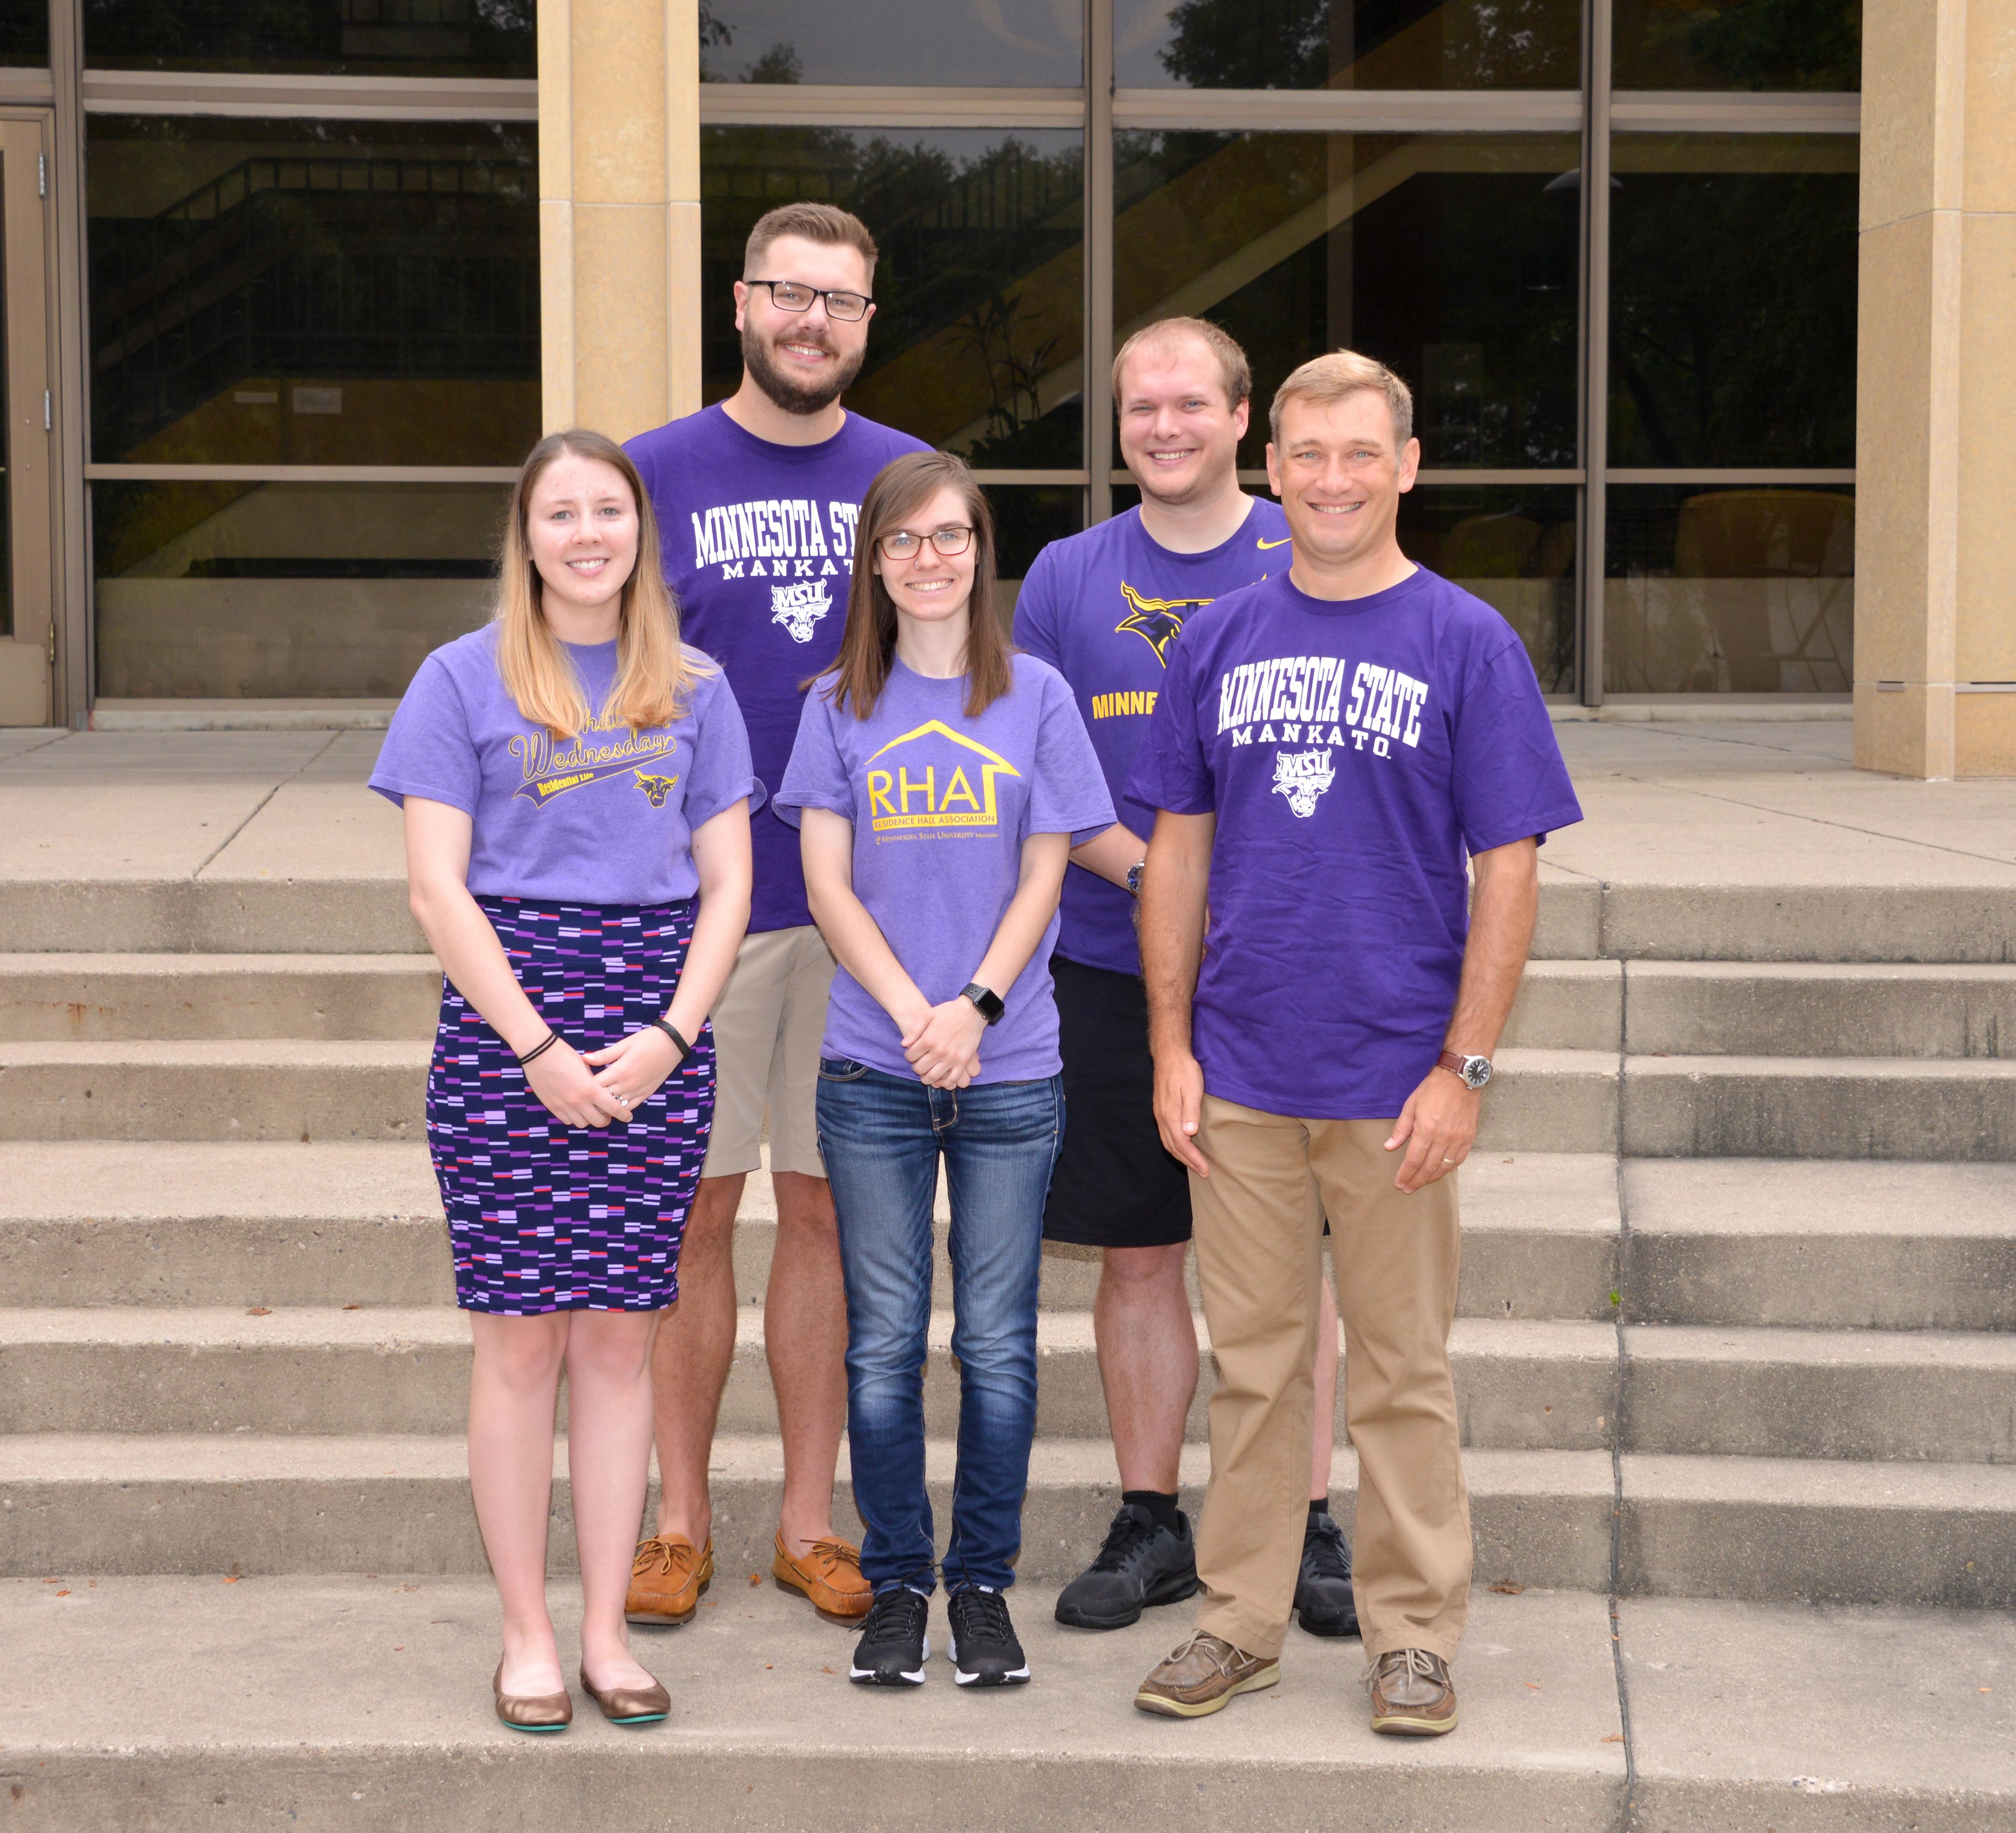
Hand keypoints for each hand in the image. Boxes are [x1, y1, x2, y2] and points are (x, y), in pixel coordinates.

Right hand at [520, 1035, 632, 1129]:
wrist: (539, 1053)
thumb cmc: (564, 1054)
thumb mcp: (586, 1066)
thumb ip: (595, 1081)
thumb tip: (602, 1090)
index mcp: (590, 1089)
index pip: (613, 1108)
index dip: (623, 1114)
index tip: (628, 1116)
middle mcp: (578, 1101)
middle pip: (598, 1121)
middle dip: (606, 1119)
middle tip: (607, 1114)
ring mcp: (564, 1106)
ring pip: (582, 1123)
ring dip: (589, 1119)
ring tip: (591, 1112)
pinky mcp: (552, 1107)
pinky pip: (567, 1120)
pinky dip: (574, 1117)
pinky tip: (576, 1110)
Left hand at [578, 1027, 683, 1122]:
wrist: (672, 1044)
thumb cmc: (647, 1040)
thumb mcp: (624, 1044)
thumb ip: (604, 1055)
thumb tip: (584, 1058)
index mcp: (619, 1070)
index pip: (595, 1085)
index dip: (585, 1086)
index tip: (578, 1084)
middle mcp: (628, 1084)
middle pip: (603, 1098)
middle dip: (592, 1098)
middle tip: (583, 1096)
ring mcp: (638, 1091)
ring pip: (616, 1106)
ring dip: (605, 1105)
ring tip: (595, 1103)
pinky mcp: (646, 1094)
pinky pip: (630, 1107)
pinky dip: (620, 1108)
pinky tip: (613, 1106)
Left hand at [902, 997, 985, 1089]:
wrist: (972, 1011)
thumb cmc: (949, 1011)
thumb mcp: (928, 1015)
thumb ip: (915, 1030)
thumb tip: (904, 1045)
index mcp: (929, 1039)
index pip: (911, 1056)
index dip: (909, 1056)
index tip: (912, 1054)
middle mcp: (939, 1051)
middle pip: (919, 1069)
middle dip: (916, 1067)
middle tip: (919, 1063)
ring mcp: (952, 1058)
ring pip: (933, 1077)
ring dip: (927, 1078)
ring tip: (927, 1073)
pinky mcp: (963, 1062)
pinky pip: (952, 1080)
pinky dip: (944, 1083)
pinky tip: (940, 1079)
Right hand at [1152, 1048, 1208, 1176]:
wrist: (1169, 1054)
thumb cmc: (1184, 1070)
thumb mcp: (1192, 1088)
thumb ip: (1190, 1111)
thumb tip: (1189, 1133)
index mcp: (1170, 1114)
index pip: (1181, 1144)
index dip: (1193, 1159)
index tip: (1205, 1169)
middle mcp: (1162, 1117)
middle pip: (1173, 1147)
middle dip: (1188, 1161)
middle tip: (1203, 1172)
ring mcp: (1160, 1114)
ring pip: (1168, 1142)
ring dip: (1180, 1155)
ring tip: (1193, 1163)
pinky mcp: (1161, 1109)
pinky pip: (1166, 1134)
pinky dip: (1175, 1145)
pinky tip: (1182, 1145)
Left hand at [1384, 1068, 1478, 1192]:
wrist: (1460, 1078)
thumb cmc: (1433, 1089)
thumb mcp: (1411, 1105)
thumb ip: (1401, 1129)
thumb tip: (1389, 1146)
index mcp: (1426, 1130)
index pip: (1414, 1160)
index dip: (1406, 1174)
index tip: (1399, 1183)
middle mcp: (1443, 1138)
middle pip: (1428, 1167)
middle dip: (1417, 1180)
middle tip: (1408, 1189)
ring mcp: (1458, 1139)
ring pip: (1444, 1167)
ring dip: (1432, 1178)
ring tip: (1421, 1183)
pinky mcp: (1469, 1137)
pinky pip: (1459, 1160)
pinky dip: (1449, 1168)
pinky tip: (1441, 1172)